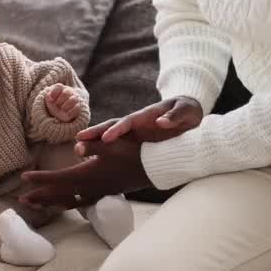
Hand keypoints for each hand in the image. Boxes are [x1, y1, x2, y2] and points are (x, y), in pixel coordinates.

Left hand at [19, 133, 151, 208]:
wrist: (153, 168)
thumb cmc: (133, 152)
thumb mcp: (112, 144)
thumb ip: (92, 145)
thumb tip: (76, 146)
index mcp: (87, 174)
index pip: (58, 178)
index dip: (40, 179)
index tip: (23, 178)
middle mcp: (90, 187)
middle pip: (59, 194)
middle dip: (40, 197)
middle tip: (21, 200)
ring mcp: (98, 193)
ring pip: (68, 201)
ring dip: (51, 203)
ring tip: (37, 206)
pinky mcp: (105, 194)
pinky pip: (81, 202)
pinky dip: (68, 203)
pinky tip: (66, 204)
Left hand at [45, 84, 84, 122]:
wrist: (60, 111)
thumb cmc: (53, 103)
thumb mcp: (49, 99)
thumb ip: (48, 96)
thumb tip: (50, 98)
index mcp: (61, 88)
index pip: (58, 86)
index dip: (54, 92)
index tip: (51, 99)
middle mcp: (69, 92)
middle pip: (66, 93)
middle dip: (59, 100)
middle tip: (56, 105)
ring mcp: (74, 99)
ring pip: (73, 100)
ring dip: (65, 106)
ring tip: (61, 109)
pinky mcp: (77, 107)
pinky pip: (77, 108)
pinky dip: (71, 112)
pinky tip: (66, 114)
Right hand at [76, 96, 202, 150]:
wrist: (191, 114)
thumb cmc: (188, 110)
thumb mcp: (186, 110)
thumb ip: (175, 116)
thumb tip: (161, 123)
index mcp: (147, 116)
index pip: (128, 122)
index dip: (117, 129)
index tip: (106, 138)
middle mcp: (137, 124)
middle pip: (112, 126)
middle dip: (96, 133)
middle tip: (79, 140)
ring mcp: (136, 133)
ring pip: (112, 137)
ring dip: (96, 142)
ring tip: (80, 150)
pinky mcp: (138, 142)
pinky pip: (120, 146)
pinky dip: (107, 151)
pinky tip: (96, 161)